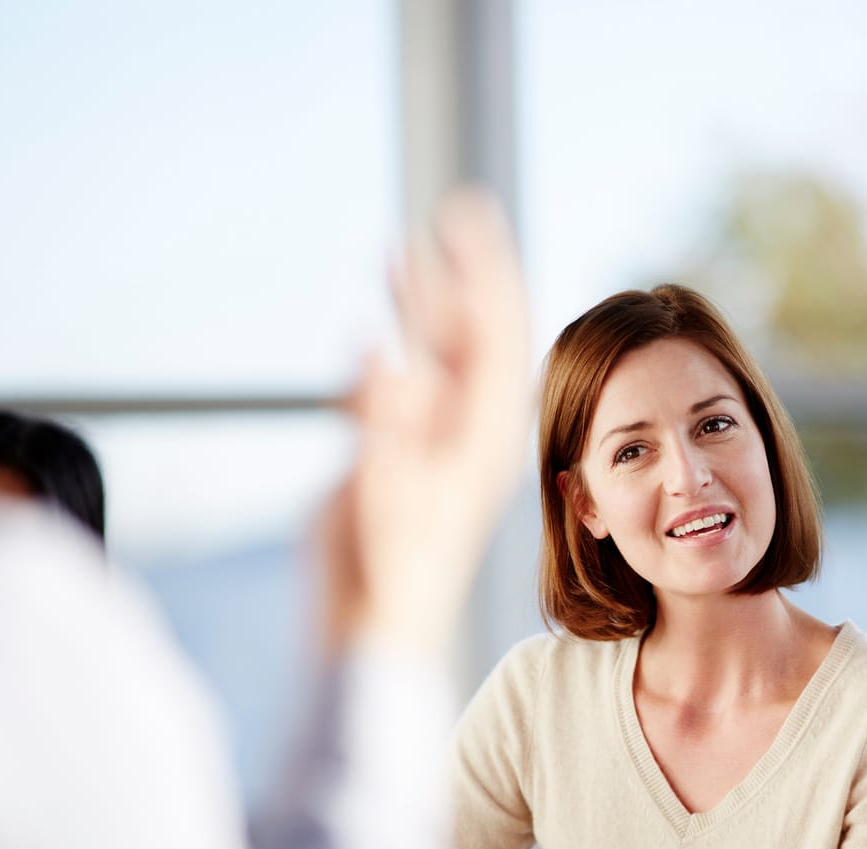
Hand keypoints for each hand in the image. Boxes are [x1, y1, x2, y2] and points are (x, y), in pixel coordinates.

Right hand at [323, 189, 532, 658]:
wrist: (375, 623)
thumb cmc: (388, 568)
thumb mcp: (385, 492)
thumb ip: (381, 422)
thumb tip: (378, 351)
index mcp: (480, 431)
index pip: (493, 332)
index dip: (483, 269)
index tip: (471, 216)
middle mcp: (465, 427)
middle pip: (473, 332)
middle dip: (464, 271)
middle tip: (456, 208)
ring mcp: (434, 440)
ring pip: (435, 356)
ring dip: (424, 303)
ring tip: (406, 247)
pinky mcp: (401, 455)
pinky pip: (403, 386)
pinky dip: (391, 348)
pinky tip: (372, 324)